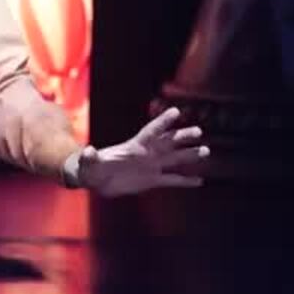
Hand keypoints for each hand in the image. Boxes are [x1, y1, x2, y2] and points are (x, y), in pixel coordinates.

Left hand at [70, 107, 207, 197]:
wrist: (94, 179)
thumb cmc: (90, 167)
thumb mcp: (89, 162)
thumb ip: (90, 156)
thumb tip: (88, 150)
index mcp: (134, 146)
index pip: (151, 131)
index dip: (162, 122)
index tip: (176, 112)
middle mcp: (146, 153)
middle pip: (168, 142)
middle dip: (182, 136)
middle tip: (198, 132)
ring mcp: (151, 166)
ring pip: (174, 158)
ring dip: (189, 155)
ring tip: (206, 151)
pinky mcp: (151, 180)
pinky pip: (171, 180)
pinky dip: (185, 181)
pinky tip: (199, 181)